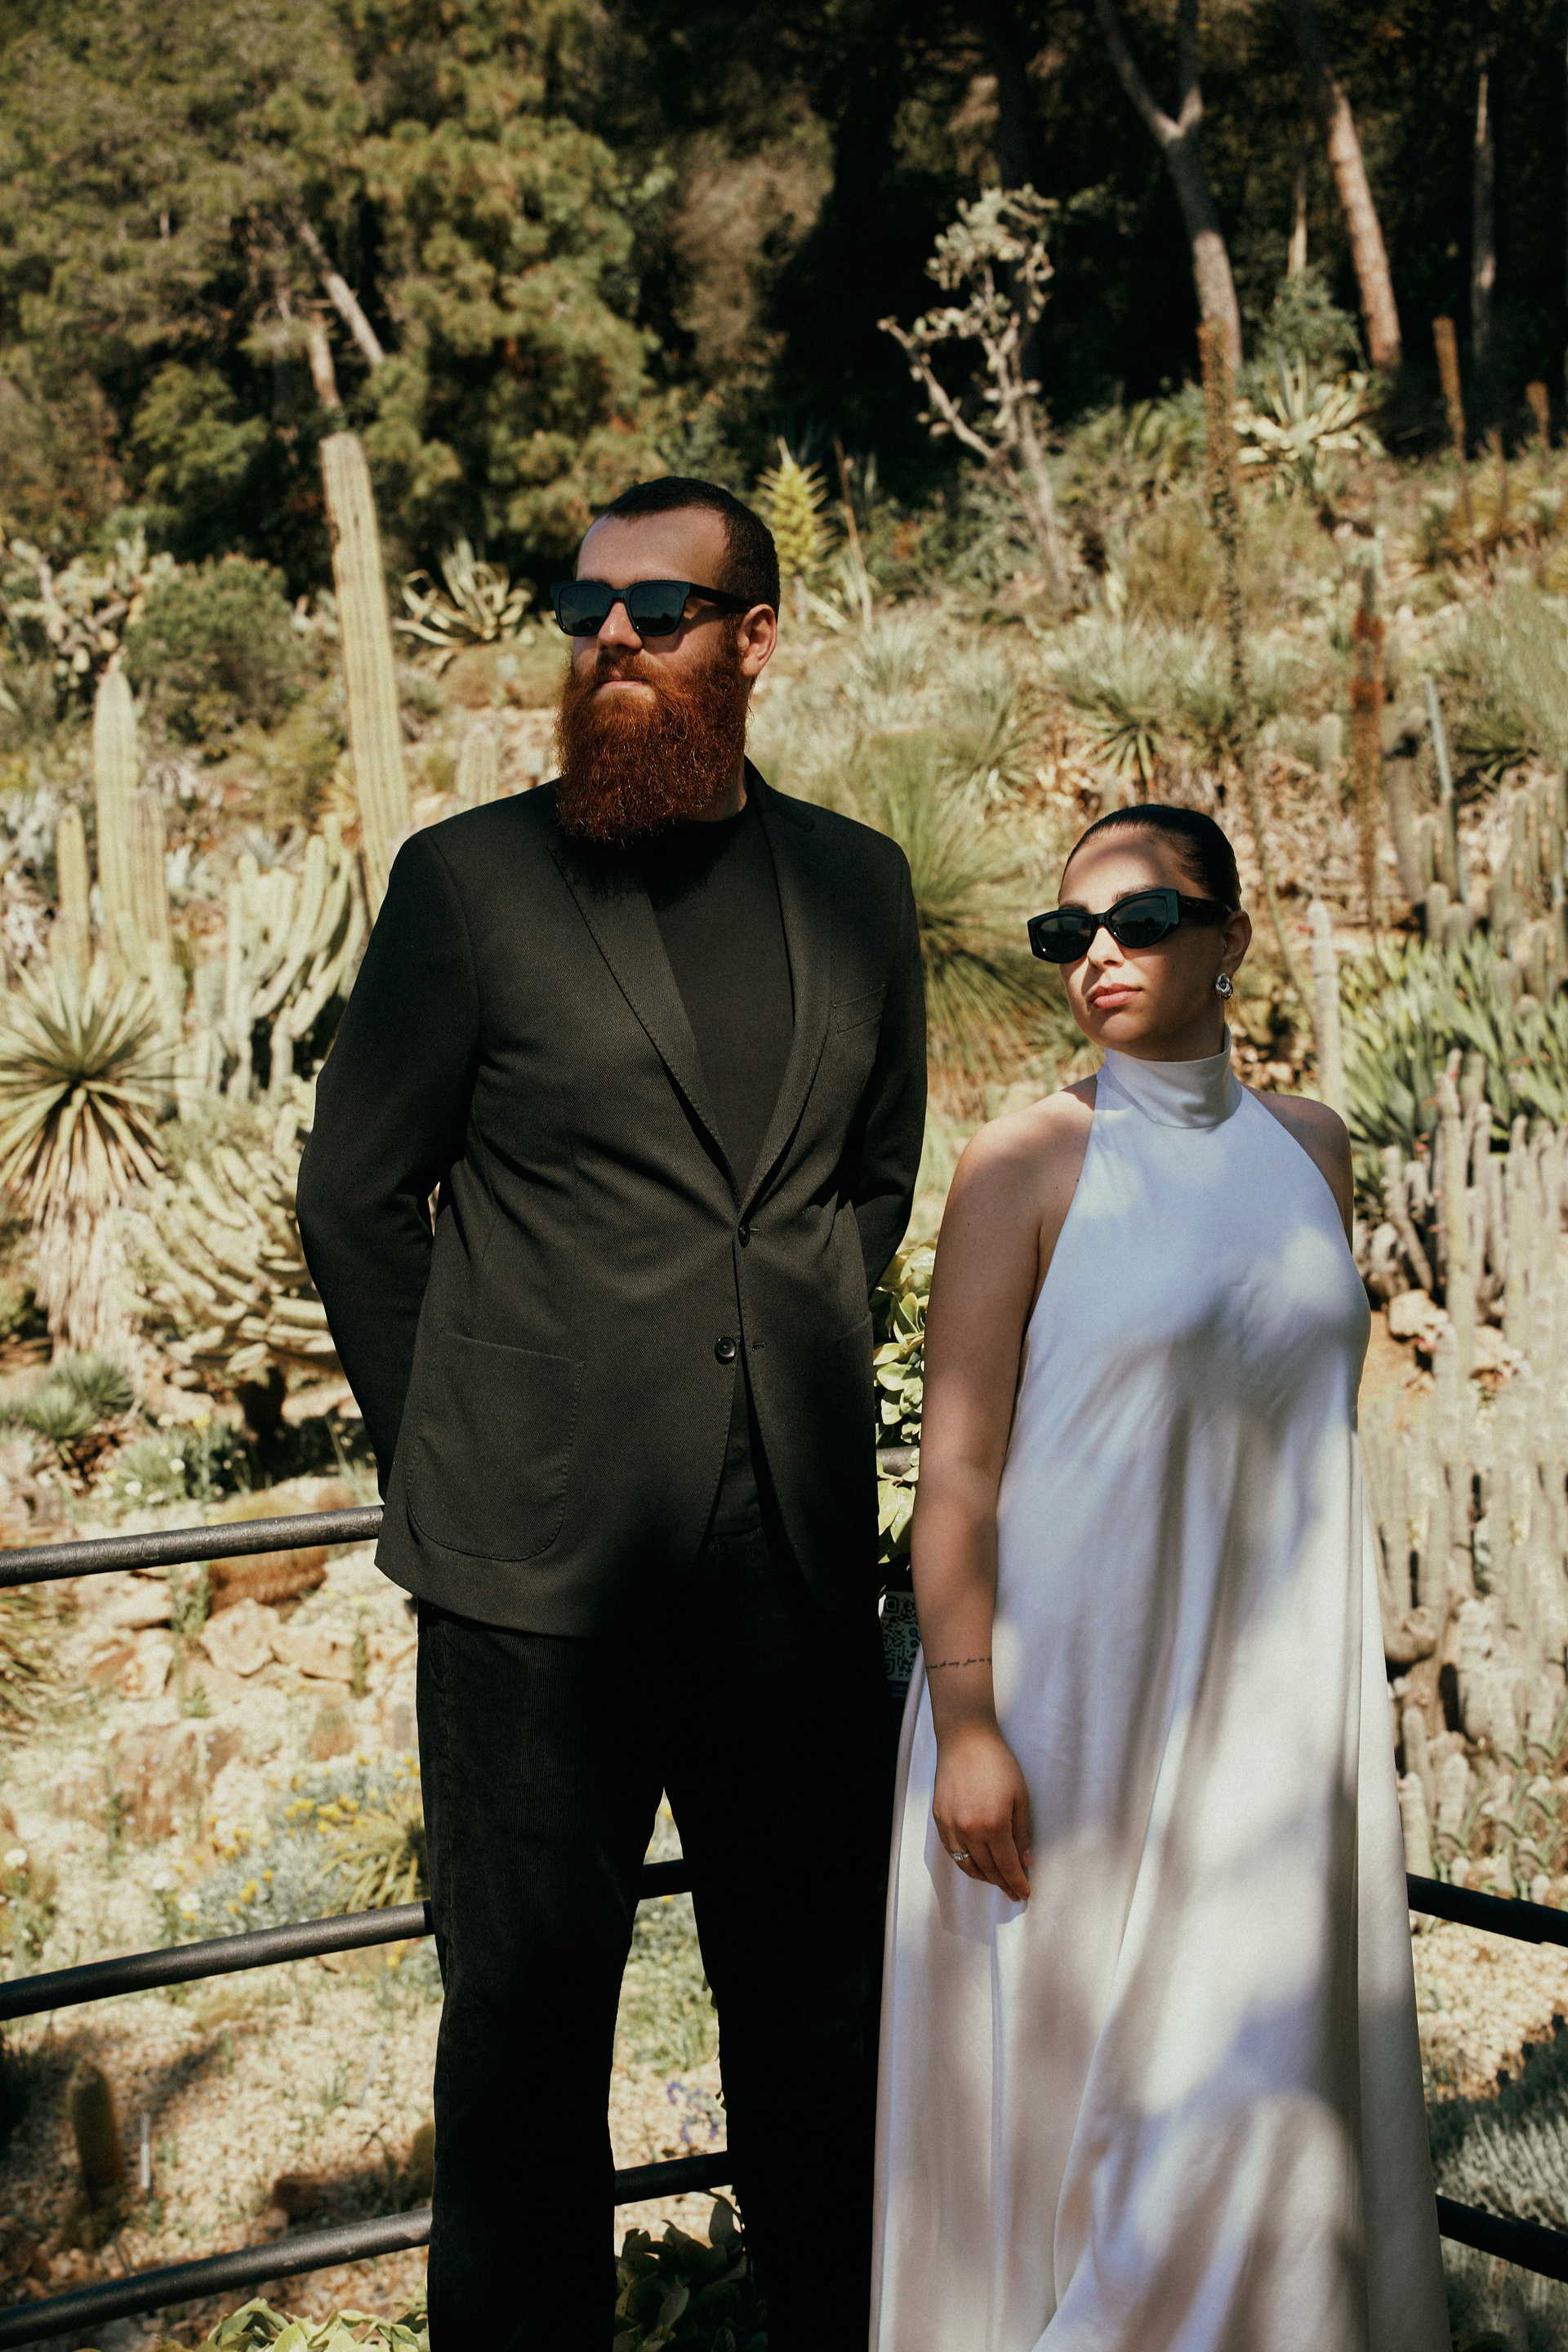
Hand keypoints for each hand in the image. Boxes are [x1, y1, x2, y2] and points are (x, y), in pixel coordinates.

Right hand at [933, 1721, 1031, 1900]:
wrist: (965, 1740)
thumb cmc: (998, 1763)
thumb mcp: (1020, 1797)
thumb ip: (1023, 1833)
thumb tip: (1025, 1862)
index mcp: (993, 1825)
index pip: (1007, 1866)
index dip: (1017, 1883)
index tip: (1025, 1894)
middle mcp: (969, 1831)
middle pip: (988, 1870)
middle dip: (1003, 1884)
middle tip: (1013, 1892)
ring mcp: (950, 1826)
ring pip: (967, 1865)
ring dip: (984, 1877)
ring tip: (996, 1880)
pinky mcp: (939, 1819)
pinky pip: (952, 1852)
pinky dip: (964, 1863)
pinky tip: (975, 1864)